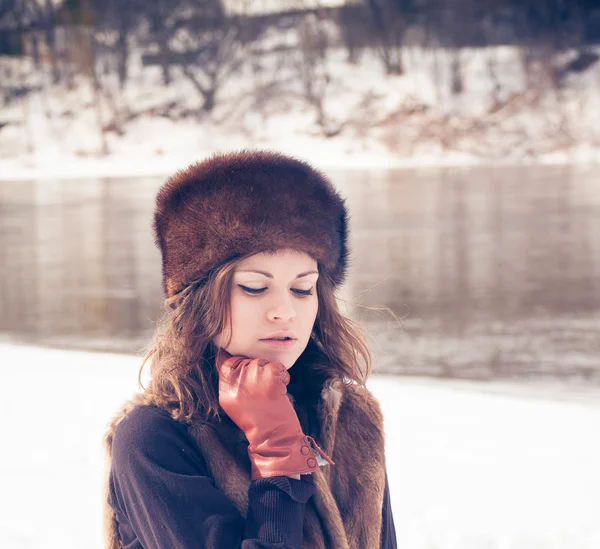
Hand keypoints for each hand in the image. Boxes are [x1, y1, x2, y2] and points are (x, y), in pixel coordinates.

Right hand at [216, 348, 333, 479]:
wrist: (273, 438)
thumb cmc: (257, 421)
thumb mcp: (234, 403)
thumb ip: (230, 381)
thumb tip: (226, 355)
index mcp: (224, 389)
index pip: (227, 361)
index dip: (241, 365)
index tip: (249, 379)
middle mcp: (235, 381)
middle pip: (248, 360)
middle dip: (258, 371)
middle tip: (263, 391)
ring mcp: (252, 377)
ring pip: (263, 362)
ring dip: (271, 374)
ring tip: (270, 393)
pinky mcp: (269, 376)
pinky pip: (277, 366)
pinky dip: (283, 376)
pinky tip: (279, 391)